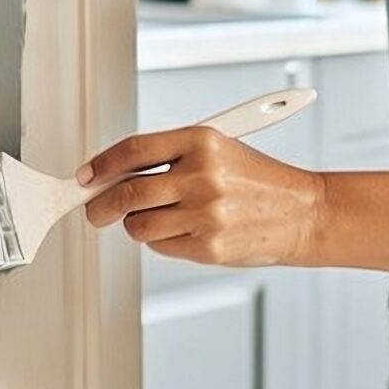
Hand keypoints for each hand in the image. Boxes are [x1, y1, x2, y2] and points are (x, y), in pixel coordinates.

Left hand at [79, 127, 326, 267]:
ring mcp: (206, 213)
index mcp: (202, 141)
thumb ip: (167, 159)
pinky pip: (160, 246)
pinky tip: (185, 230)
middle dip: (100, 205)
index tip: (86, 176)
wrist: (303, 212)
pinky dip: (162, 241)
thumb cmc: (258, 181)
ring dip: (137, 224)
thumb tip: (111, 174)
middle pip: (126, 193)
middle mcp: (203, 175)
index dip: (101, 164)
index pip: (134, 150)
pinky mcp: (209, 246)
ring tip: (160, 217)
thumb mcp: (218, 151)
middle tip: (94, 209)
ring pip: (138, 225)